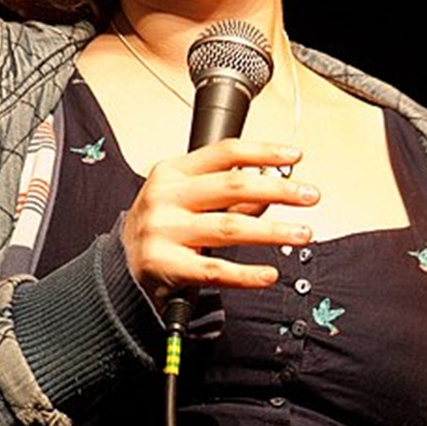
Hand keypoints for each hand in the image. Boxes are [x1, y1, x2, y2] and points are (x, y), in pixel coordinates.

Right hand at [120, 139, 318, 308]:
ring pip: (229, 227)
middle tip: (309, 196)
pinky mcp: (165, 265)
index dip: (264, 151)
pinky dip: (246, 274)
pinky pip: (214, 269)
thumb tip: (272, 189)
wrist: (117, 272)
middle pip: (232, 186)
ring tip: (302, 233)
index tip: (294, 156)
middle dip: (278, 189)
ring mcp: (163, 231)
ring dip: (273, 230)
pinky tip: (269, 273)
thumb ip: (228, 196)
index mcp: (172, 172)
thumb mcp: (187, 201)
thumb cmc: (159, 231)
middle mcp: (165, 197)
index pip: (224, 152)